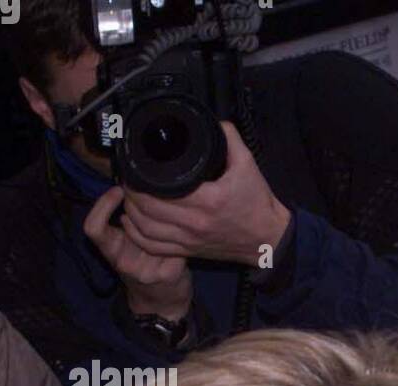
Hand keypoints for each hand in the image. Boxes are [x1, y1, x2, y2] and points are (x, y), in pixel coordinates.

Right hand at [83, 186, 192, 319]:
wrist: (161, 303)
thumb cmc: (144, 266)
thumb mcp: (126, 246)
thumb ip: (126, 224)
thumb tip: (133, 187)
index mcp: (111, 251)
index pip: (93, 228)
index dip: (102, 206)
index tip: (118, 190)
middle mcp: (123, 262)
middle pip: (128, 226)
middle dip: (142, 207)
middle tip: (153, 200)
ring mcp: (145, 271)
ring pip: (157, 232)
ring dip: (165, 222)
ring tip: (170, 224)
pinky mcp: (167, 274)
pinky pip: (178, 244)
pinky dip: (183, 238)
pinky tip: (185, 241)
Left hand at [116, 121, 291, 267]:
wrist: (268, 239)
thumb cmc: (258, 205)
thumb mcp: (248, 166)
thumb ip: (230, 140)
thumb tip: (216, 122)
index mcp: (207, 200)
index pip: (160, 190)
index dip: (140, 179)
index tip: (134, 168)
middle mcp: (195, 223)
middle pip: (147, 209)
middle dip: (131, 193)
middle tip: (129, 180)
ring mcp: (191, 239)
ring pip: (146, 229)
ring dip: (131, 212)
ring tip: (128, 198)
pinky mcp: (190, 251)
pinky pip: (155, 247)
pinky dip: (138, 236)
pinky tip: (132, 223)